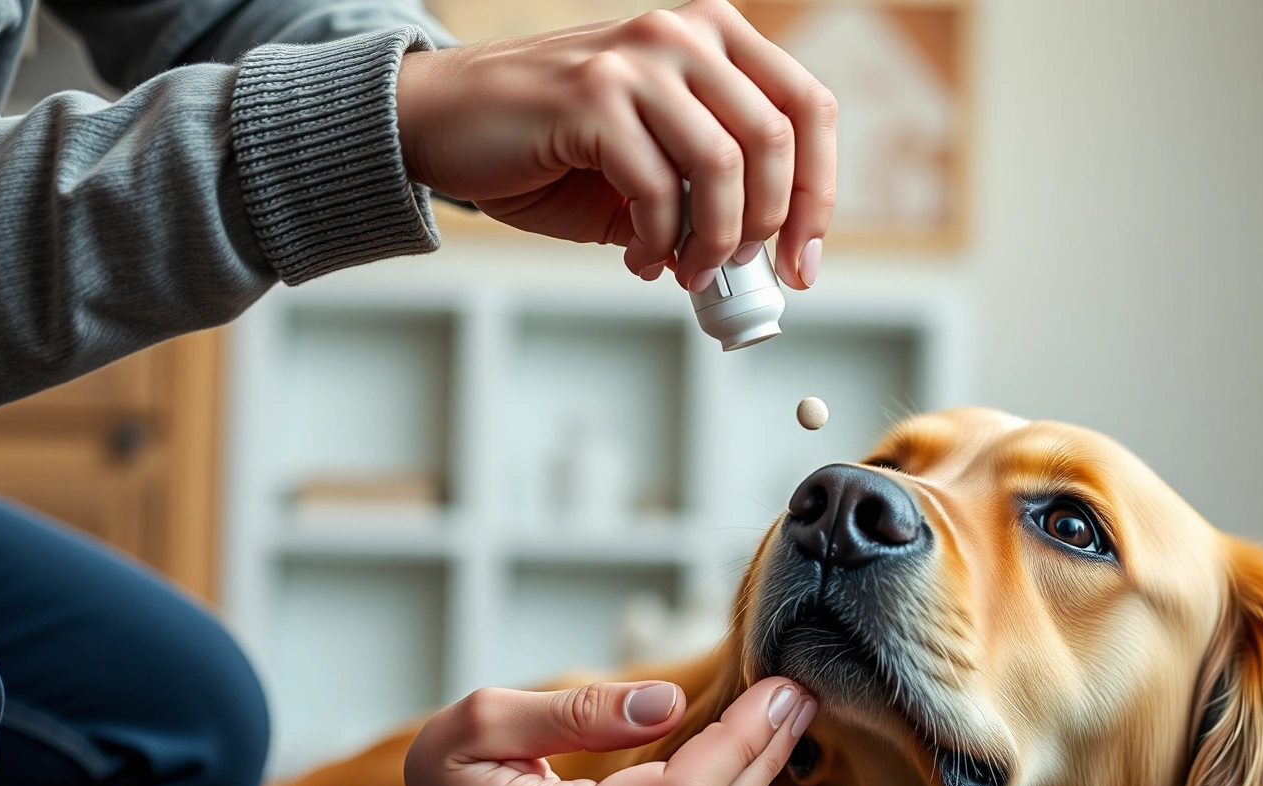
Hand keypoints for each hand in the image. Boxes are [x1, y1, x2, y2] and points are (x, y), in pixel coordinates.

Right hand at [394, 0, 835, 289]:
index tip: (803, 260)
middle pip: (776, 139)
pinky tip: (642, 258)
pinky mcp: (593, 97)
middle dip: (769, 226)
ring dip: (714, 240)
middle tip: (741, 274)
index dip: (817, 193)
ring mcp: (637, 59)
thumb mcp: (653, 160)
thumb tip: (766, 257)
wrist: (446, 123)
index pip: (806, 108)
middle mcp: (683, 35)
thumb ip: (711, 189)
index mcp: (713, 38)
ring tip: (686, 272)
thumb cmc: (550, 145)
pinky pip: (658, 188)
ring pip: (725, 165)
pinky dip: (660, 242)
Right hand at [403, 677, 817, 785]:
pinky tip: (748, 751)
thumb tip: (665, 706)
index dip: (736, 744)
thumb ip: (577, 712)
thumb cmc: (450, 758)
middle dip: (760, 758)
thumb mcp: (486, 715)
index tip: (777, 688)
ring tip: (786, 715)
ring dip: (752, 778)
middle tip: (801, 694)